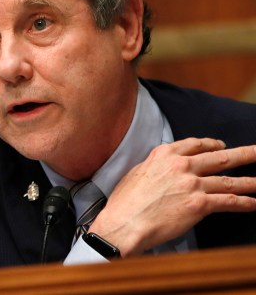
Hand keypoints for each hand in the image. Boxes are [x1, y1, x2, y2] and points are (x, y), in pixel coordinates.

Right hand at [88, 138, 255, 256]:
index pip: (195, 144)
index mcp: (164, 155)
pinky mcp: (200, 204)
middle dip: (243, 154)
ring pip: (229, 181)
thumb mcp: (136, 173)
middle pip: (220, 157)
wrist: (124, 223)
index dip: (212, 144)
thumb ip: (154, 167)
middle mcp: (181, 166)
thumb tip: (162, 170)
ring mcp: (193, 184)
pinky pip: (229, 201)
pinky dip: (245, 203)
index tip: (221, 145)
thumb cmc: (124, 203)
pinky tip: (253, 203)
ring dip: (250, 181)